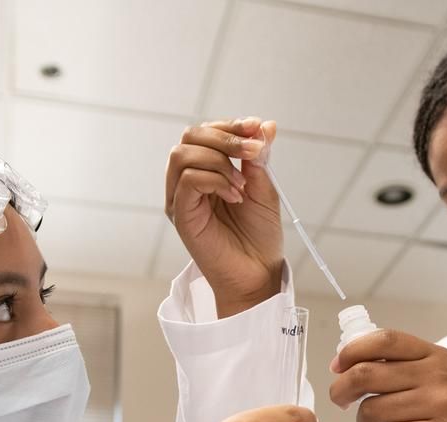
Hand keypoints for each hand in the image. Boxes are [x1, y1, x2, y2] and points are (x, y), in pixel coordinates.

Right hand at [164, 117, 283, 316]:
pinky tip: (235, 195)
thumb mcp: (264, 187)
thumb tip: (265, 124)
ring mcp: (181, 198)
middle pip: (190, 136)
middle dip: (224, 136)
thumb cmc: (259, 236)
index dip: (229, 125)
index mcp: (206, 171)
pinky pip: (188, 180)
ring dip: (218, 160)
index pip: (205, 133)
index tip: (256, 128)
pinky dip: (215, 179)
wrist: (258, 273)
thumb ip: (260, 157)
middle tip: (253, 152)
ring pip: (183, 154)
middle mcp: (188, 181)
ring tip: (242, 183)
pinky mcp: (181, 215)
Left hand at [328, 329, 446, 421]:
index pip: (383, 340)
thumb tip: (356, 363)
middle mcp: (434, 376)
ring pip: (372, 412)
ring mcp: (437, 405)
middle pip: (365, 376)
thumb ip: (410, 362)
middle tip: (341, 401)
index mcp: (435, 354)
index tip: (338, 365)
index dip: (351, 351)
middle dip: (342, 390)